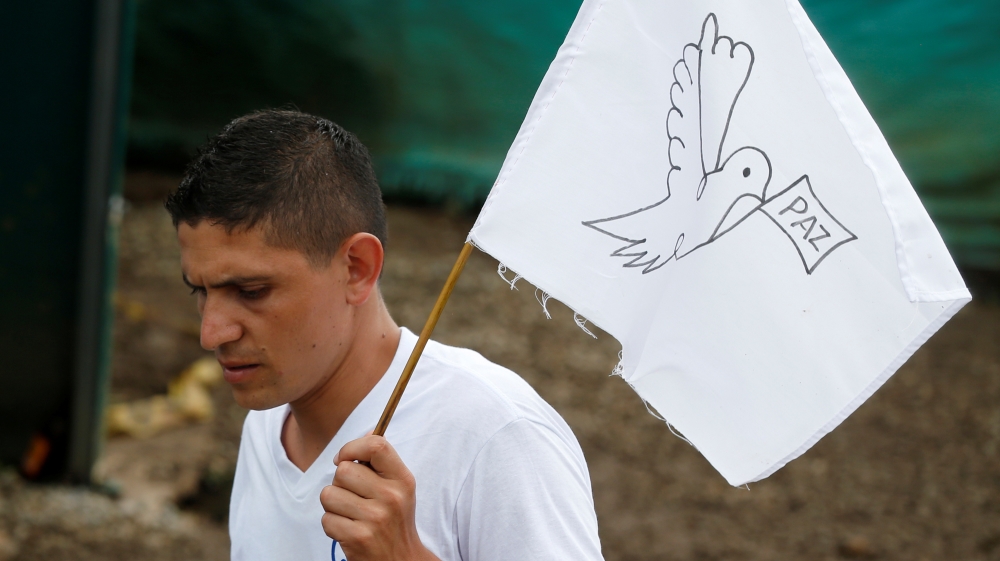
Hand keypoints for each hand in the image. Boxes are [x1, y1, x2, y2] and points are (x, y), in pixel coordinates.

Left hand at [320, 435, 438, 560]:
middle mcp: (391, 497)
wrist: (401, 560)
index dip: (352, 447)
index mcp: (402, 479)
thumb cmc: (395, 520)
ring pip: (329, 494)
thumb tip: (369, 431)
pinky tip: (349, 529)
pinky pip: (326, 518)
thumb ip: (382, 461)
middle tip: (354, 496)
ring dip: (334, 505)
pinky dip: (332, 524)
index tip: (345, 459)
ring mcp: (375, 518)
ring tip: (351, 514)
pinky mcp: (358, 538)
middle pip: (343, 470)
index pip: (376, 445)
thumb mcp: (399, 488)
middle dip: (341, 482)